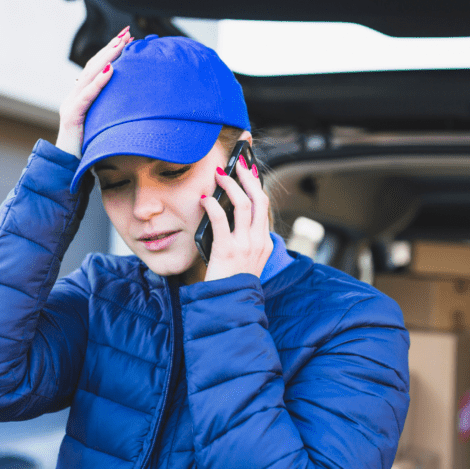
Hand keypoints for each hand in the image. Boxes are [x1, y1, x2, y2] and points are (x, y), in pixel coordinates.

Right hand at [55, 26, 132, 158]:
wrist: (67, 169)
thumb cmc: (88, 150)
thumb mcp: (102, 126)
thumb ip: (109, 113)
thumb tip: (130, 106)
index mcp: (81, 97)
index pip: (97, 68)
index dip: (111, 52)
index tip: (127, 39)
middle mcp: (74, 96)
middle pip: (94, 66)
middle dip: (111, 48)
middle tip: (127, 33)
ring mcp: (70, 105)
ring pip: (90, 75)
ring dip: (107, 57)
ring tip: (121, 44)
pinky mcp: (72, 116)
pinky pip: (87, 96)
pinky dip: (99, 82)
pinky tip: (111, 70)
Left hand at [200, 156, 272, 281]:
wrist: (230, 305)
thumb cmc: (232, 282)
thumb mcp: (245, 260)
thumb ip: (242, 239)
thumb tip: (226, 212)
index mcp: (264, 242)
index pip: (263, 206)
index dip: (256, 185)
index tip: (248, 170)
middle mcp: (258, 241)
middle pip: (258, 198)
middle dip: (247, 177)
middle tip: (237, 163)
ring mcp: (245, 245)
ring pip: (243, 204)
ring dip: (230, 185)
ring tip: (219, 175)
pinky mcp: (227, 250)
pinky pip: (221, 219)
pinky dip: (212, 205)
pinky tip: (205, 199)